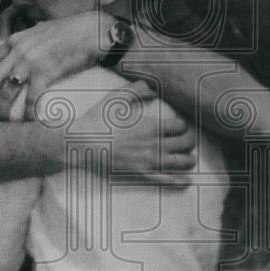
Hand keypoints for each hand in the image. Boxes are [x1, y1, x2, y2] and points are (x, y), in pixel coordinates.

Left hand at [0, 11, 111, 118]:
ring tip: (6, 123)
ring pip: (6, 91)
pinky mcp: (45, 73)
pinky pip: (31, 99)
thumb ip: (24, 43)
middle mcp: (17, 51)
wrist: (89, 31)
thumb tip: (17, 55)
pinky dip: (28, 114)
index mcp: (14, 41)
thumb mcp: (38, 32)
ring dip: (3, 110)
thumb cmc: (68, 32)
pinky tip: (30, 122)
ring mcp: (29, 62)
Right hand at [36, 79, 197, 186]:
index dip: (181, 126)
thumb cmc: (98, 120)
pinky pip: (168, 180)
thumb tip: (153, 91)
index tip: (175, 126)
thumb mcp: (116, 97)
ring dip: (187, 158)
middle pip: (187, 143)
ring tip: (184, 156)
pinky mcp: (141, 175)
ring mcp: (149, 161)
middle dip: (188, 141)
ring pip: (183, 162)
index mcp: (151, 126)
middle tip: (182, 140)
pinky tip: (187, 181)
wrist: (81, 144)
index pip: (182, 126)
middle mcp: (154, 144)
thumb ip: (138, 89)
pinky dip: (180, 181)